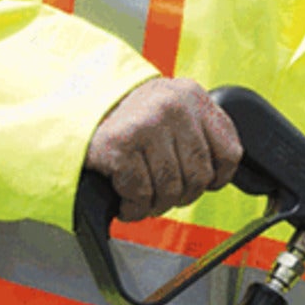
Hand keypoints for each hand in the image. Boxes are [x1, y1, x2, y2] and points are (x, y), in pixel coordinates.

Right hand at [86, 77, 243, 223]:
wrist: (73, 110)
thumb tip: (218, 176)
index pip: (230, 153)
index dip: (217, 178)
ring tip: (142, 197)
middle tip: (162, 194)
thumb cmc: (125, 119)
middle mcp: (173, 106)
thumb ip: (198, 132)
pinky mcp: (120, 145)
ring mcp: (147, 124)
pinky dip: (133, 207)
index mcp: (192, 96)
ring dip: (155, 205)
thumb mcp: (171, 110)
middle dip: (181, 196)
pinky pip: (141, 195)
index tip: (199, 183)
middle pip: (200, 177)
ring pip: (171, 190)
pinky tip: (125, 199)